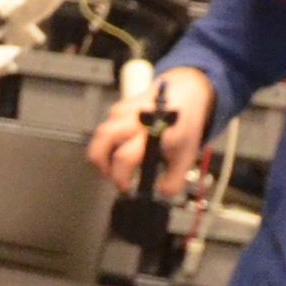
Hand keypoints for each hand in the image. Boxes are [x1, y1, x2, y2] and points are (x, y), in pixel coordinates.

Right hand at [85, 65, 213, 195]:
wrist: (186, 94)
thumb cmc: (184, 126)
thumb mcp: (186, 156)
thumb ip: (174, 180)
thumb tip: (158, 192)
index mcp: (157, 132)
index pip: (126, 156)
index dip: (119, 176)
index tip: (125, 186)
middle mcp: (140, 118)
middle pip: (104, 137)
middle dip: (99, 160)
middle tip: (106, 173)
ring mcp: (128, 109)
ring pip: (102, 132)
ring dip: (102, 151)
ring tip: (111, 163)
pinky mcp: (121, 106)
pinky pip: (106, 125)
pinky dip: (107, 140)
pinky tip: (118, 146)